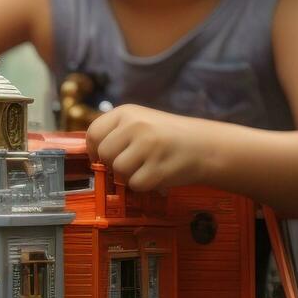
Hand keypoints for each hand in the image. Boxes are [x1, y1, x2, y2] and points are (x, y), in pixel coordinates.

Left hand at [85, 104, 215, 192]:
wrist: (206, 146)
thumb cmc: (168, 137)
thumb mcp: (140, 122)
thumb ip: (115, 134)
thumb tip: (91, 155)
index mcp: (127, 112)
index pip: (93, 133)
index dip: (94, 149)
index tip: (103, 157)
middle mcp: (136, 125)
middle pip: (104, 154)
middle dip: (114, 164)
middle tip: (133, 163)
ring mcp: (148, 145)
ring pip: (118, 171)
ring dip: (131, 175)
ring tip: (148, 167)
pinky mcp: (159, 166)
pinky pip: (136, 184)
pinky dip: (145, 185)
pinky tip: (158, 175)